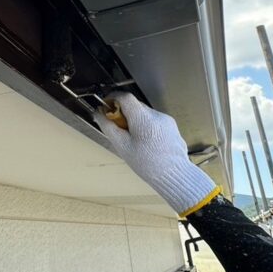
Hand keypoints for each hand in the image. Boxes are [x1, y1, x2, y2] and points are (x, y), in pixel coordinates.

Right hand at [96, 92, 218, 215]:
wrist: (173, 174)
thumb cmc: (148, 164)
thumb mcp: (122, 146)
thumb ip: (108, 127)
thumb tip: (98, 114)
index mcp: (143, 119)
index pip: (125, 97)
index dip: (113, 99)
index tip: (106, 106)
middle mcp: (156, 115)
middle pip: (134, 105)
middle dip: (123, 113)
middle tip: (118, 128)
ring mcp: (166, 120)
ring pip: (144, 113)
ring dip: (135, 121)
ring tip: (133, 139)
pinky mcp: (171, 126)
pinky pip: (154, 120)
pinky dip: (146, 127)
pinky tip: (145, 142)